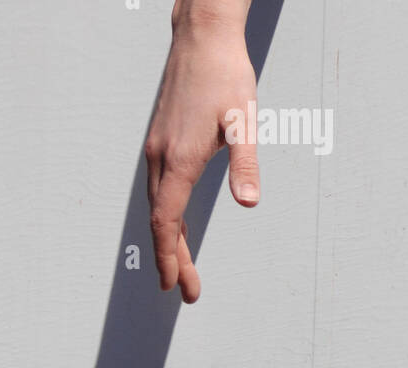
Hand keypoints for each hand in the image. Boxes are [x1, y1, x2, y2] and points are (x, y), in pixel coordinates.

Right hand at [145, 15, 257, 301]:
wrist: (202, 36)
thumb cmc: (226, 75)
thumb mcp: (244, 119)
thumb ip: (245, 164)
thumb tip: (250, 203)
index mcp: (179, 160)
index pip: (167, 222)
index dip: (169, 257)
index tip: (173, 286)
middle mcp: (161, 160)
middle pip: (162, 223)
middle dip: (174, 260)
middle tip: (187, 292)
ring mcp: (157, 153)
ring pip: (159, 210)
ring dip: (171, 243)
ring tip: (183, 270)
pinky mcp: (161, 145)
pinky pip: (160, 193)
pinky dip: (168, 219)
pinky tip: (180, 229)